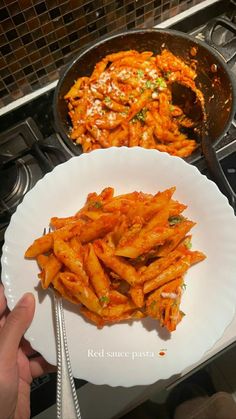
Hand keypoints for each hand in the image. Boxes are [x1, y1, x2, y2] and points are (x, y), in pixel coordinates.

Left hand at [0, 284, 53, 418]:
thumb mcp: (2, 354)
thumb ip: (14, 326)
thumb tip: (26, 299)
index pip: (0, 305)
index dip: (12, 289)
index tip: (27, 275)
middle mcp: (1, 344)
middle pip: (19, 320)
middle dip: (36, 310)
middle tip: (55, 295)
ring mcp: (12, 359)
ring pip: (33, 339)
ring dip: (48, 333)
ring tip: (64, 319)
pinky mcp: (24, 374)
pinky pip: (40, 360)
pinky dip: (52, 357)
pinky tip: (65, 351)